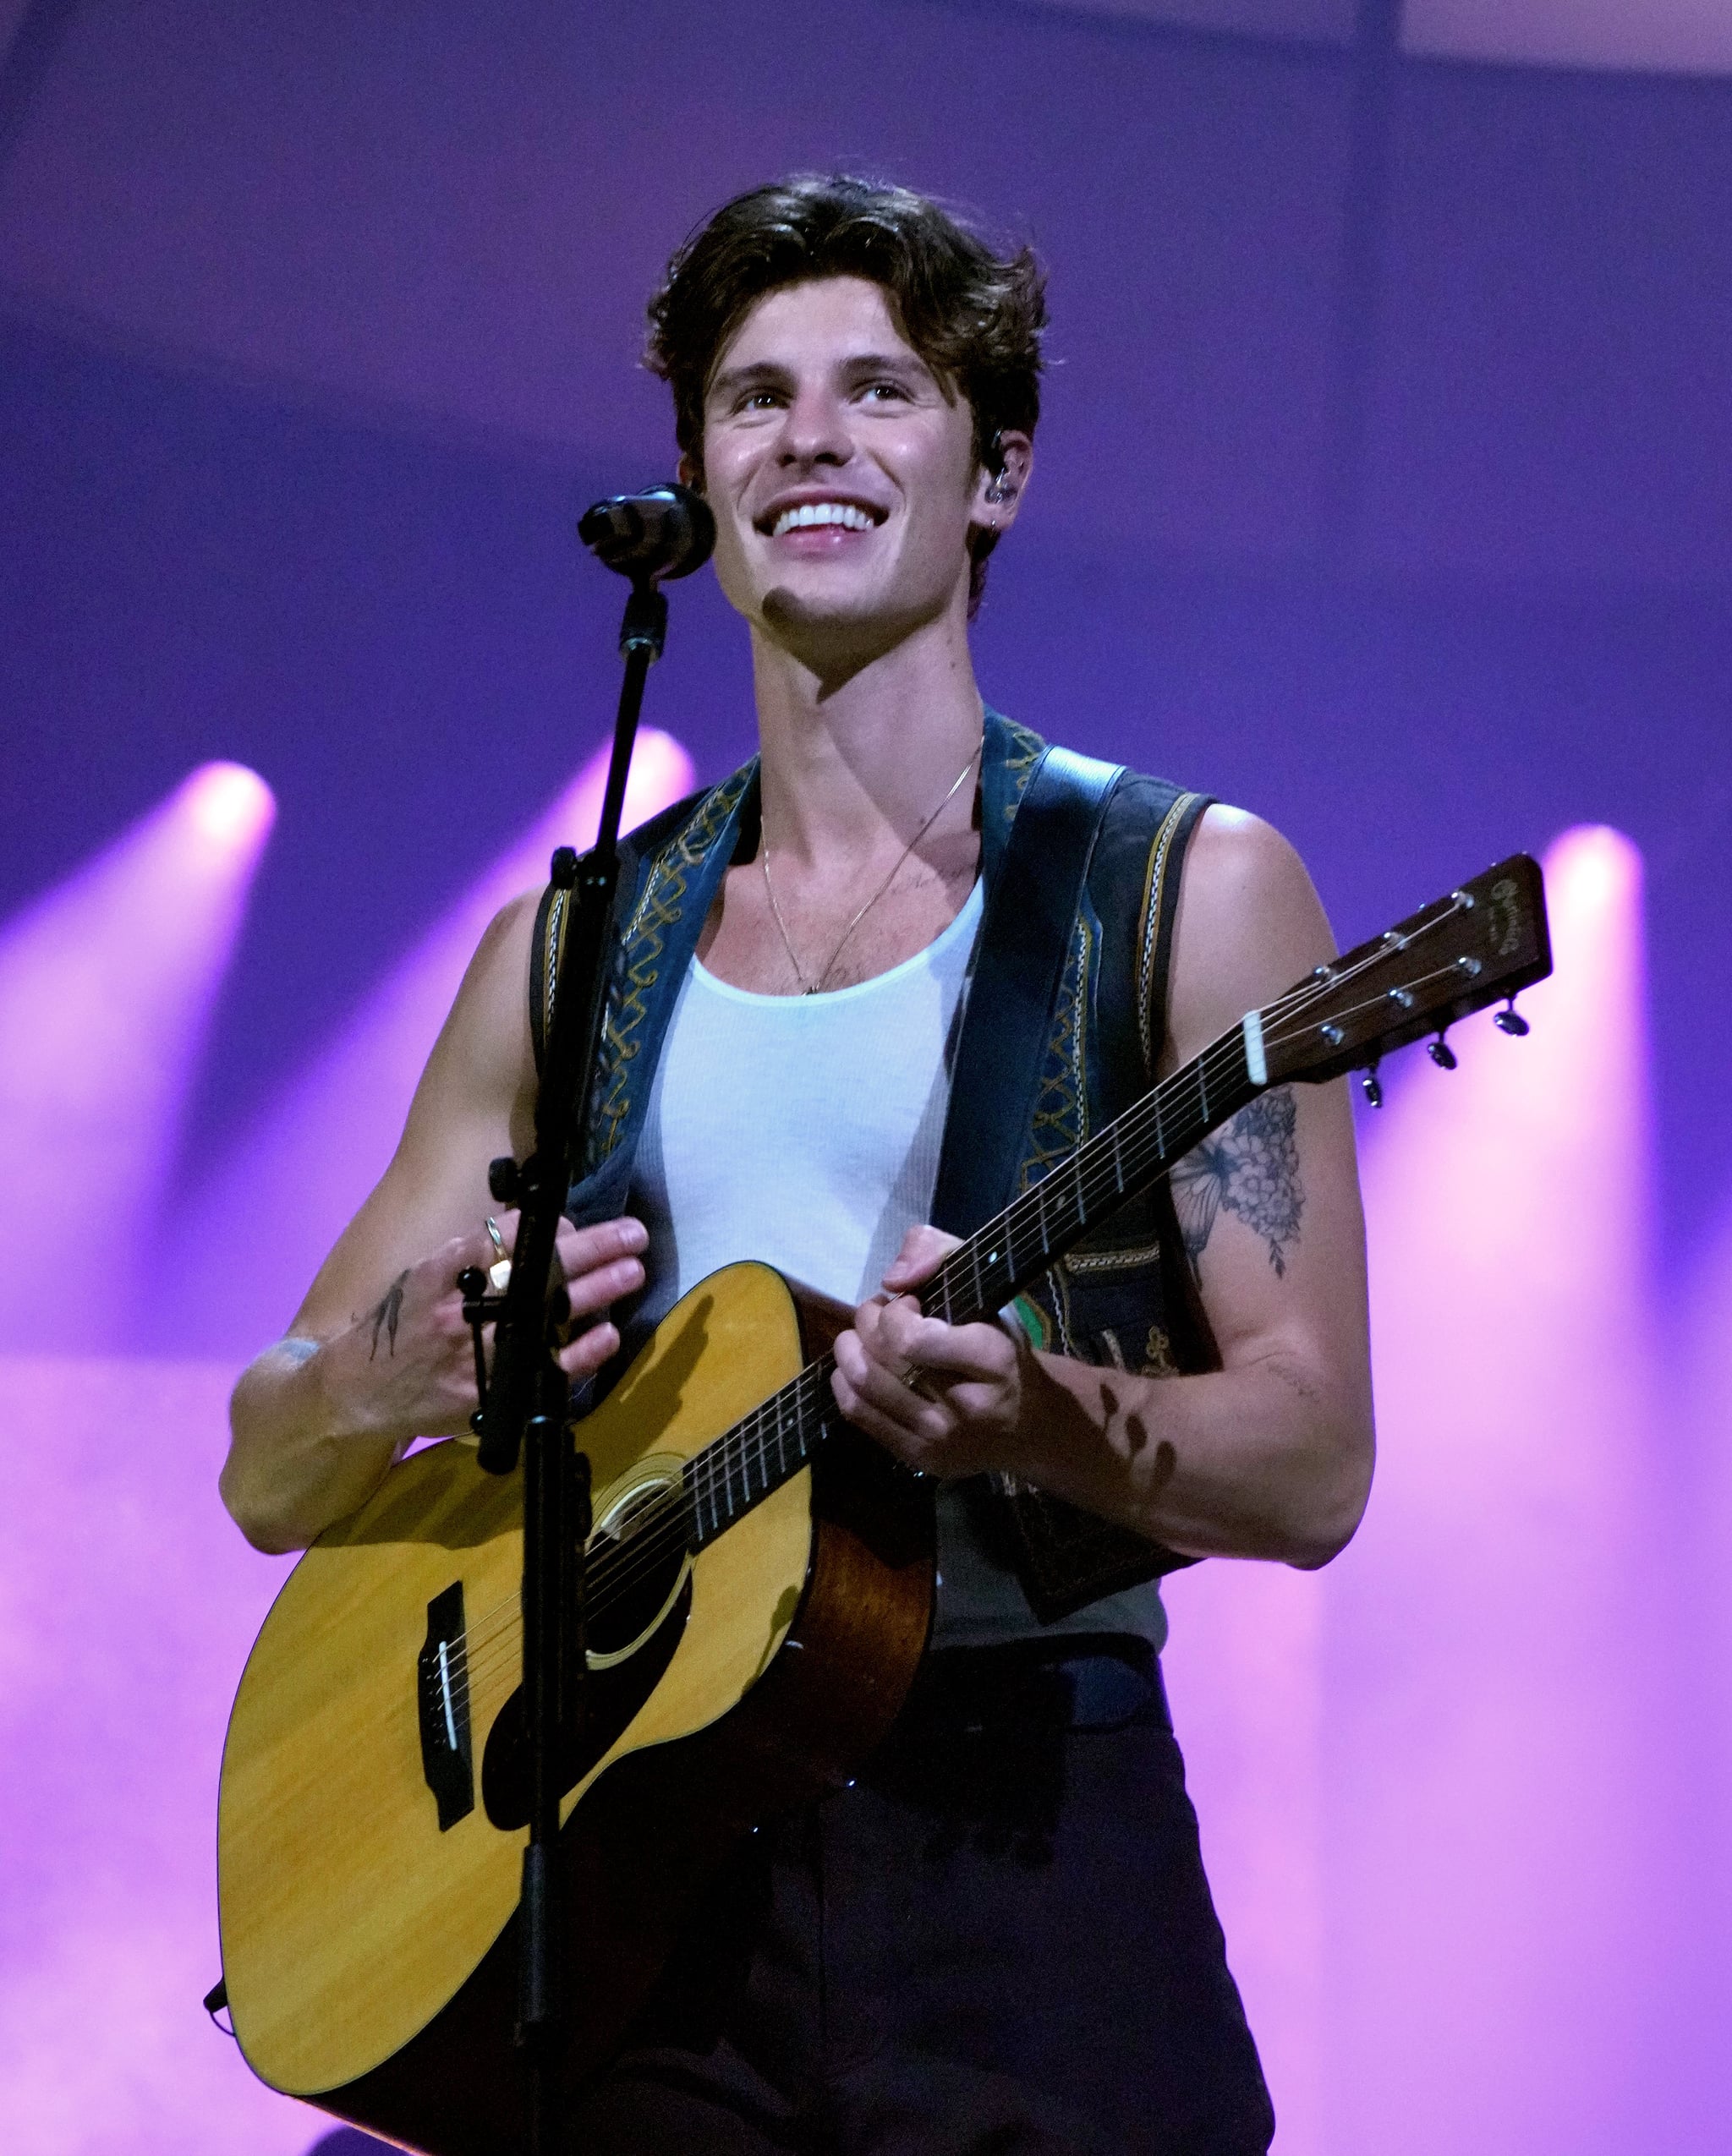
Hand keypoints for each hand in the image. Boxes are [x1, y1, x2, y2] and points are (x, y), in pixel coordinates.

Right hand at [318, 1211, 647, 1444]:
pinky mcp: (491, 1396)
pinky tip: (608, 1333)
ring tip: (632, 1270)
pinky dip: (581, 1353)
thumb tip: (532, 1227)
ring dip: (597, 1292)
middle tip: (632, 1234)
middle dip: (593, 1251)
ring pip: (551, 1319)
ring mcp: (479, 1357)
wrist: (356, 1391)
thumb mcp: (422, 1275)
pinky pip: (546, 1372)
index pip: (503, 1239)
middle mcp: (462, 1314)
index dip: (547, 1228)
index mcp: (441, 1275)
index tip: (576, 1223)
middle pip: (539, 1275)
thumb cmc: (397, 1325)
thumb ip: (470, 1253)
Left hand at [830, 1224, 1033, 1479]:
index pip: (911, 1339)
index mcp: (992, 1359)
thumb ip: (943, 1255)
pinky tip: (858, 1366)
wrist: (1030, 1425)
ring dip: (850, 1348)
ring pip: (864, 1385)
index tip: (908, 1302)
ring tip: (864, 1336)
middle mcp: (966, 1406)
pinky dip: (845, 1381)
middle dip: (868, 1322)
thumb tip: (894, 1277)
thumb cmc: (1005, 1350)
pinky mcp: (920, 1459)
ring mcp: (940, 1438)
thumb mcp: (990, 1291)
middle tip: (880, 1313)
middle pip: (883, 1358)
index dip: (894, 1312)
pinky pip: (859, 1414)